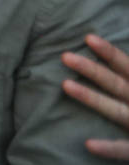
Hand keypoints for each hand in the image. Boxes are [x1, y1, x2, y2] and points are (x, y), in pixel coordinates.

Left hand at [63, 34, 128, 158]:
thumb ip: (127, 74)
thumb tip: (118, 62)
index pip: (125, 66)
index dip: (109, 53)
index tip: (88, 38)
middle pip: (115, 83)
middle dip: (92, 69)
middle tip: (64, 56)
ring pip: (116, 111)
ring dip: (92, 98)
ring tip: (65, 85)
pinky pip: (126, 149)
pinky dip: (109, 148)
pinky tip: (89, 144)